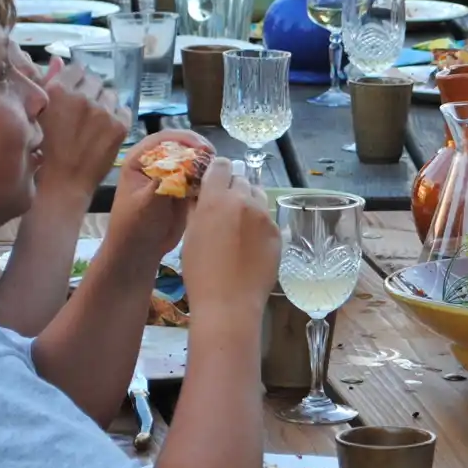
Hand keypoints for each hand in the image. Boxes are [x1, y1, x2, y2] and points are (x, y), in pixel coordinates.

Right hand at [34, 58, 129, 197]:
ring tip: (94, 121)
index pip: (76, 69)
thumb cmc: (44, 148)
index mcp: (58, 91)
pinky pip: (124, 109)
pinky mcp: (120, 125)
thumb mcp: (38, 112)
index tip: (74, 92)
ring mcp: (104, 111)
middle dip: (90, 91)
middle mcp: (83, 97)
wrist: (63, 181)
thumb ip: (48, 83)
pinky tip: (104, 129)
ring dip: (104, 103)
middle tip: (83, 110)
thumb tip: (58, 59)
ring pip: (110, 94)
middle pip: (95, 80)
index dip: (76, 80)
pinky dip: (116, 116)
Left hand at [110, 130, 214, 259]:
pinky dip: (208, 176)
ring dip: (205, 162)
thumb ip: (163, 184)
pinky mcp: (183, 187)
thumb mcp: (145, 204)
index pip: (162, 138)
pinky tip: (215, 182)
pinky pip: (199, 175)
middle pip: (181, 145)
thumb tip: (181, 166)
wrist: (141, 249)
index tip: (200, 147)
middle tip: (212, 156)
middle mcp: (156, 162)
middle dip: (198, 148)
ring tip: (217, 170)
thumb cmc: (134, 225)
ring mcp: (171, 174)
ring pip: (192, 159)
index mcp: (139, 160)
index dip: (183, 139)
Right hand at [179, 158, 278, 318]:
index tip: (214, 181)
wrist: (229, 302)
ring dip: (248, 203)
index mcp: (216, 199)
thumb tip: (201, 195)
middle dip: (232, 188)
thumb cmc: (200, 272)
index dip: (217, 171)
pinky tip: (251, 243)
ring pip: (258, 196)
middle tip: (225, 207)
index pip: (221, 166)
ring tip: (239, 225)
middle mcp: (243, 201)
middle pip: (241, 179)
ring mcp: (264, 217)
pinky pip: (268, 219)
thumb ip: (197, 210)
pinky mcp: (277, 233)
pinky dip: (259, 224)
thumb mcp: (191, 236)